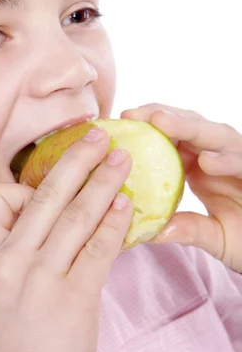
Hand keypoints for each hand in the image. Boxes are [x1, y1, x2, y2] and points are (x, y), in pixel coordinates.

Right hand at [0, 127, 132, 351]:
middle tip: (99, 133)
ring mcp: (41, 278)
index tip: (48, 179)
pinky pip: (99, 248)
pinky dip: (115, 222)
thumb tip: (53, 209)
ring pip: (76, 215)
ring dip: (103, 182)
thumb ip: (15, 245)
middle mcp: (10, 260)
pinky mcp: (74, 297)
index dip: (20, 183)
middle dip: (75, 159)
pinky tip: (128, 205)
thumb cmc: (10, 333)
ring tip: (122, 159)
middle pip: (45, 194)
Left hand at [121, 103, 241, 272]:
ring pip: (218, 136)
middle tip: (134, 114)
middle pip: (193, 126)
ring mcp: (241, 161)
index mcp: (202, 165)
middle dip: (162, 116)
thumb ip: (188, 229)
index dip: (149, 126)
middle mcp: (222, 156)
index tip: (121, 122)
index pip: (175, 137)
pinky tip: (207, 161)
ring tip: (161, 123)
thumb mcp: (213, 237)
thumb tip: (152, 232)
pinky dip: (228, 160)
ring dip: (190, 127)